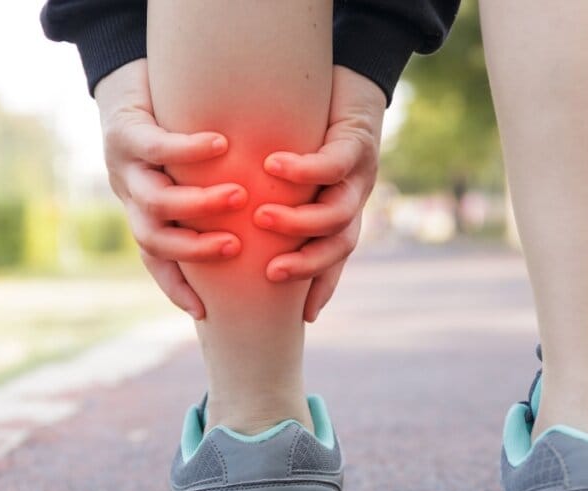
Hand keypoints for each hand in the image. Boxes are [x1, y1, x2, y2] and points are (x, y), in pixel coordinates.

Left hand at [95, 59, 246, 319]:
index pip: (157, 261)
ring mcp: (126, 166)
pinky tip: (221, 145)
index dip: (177, 288)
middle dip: (194, 249)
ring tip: (237, 195)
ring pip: (154, 200)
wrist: (132, 78)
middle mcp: (134, 196)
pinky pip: (155, 146)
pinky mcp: (126, 131)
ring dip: (196, 204)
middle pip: (154, 239)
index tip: (204, 311)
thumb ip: (222, 209)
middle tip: (235, 246)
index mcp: (147, 214)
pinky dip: (188, 150)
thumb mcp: (196, 175)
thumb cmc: (178, 130)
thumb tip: (271, 238)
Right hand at [253, 66, 384, 321]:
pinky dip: (303, 170)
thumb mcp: (287, 175)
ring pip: (339, 212)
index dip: (319, 288)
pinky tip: (273, 166)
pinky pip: (333, 162)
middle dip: (306, 264)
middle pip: (339, 245)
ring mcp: (359, 172)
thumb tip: (228, 232)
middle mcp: (353, 198)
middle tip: (271, 273)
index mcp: (339, 213)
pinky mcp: (357, 140)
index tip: (301, 317)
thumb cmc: (307, 127)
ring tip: (262, 217)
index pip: (333, 261)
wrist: (348, 75)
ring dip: (300, 221)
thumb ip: (265, 205)